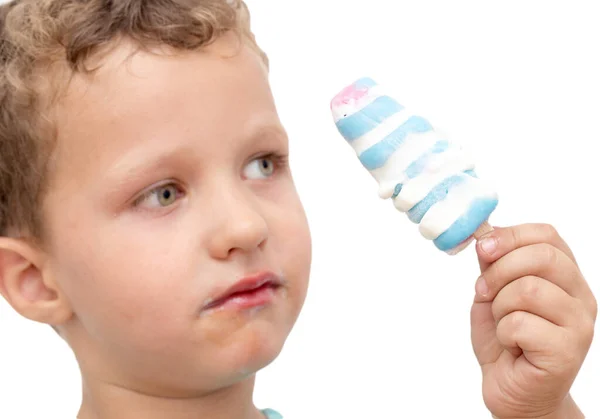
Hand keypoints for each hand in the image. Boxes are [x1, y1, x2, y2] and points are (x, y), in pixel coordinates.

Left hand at [470, 224, 596, 417]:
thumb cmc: (506, 341)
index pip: (547, 235)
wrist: (512, 390)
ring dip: (500, 306)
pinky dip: (504, 332)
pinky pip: (521, 323)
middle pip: (543, 256)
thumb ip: (492, 265)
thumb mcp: (493, 294)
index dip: (510, 236)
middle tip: (483, 291)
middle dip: (499, 270)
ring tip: (503, 324)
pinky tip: (512, 345)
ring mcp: (578, 325)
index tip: (482, 249)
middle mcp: (580, 296)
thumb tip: (485, 236)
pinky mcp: (567, 352)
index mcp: (565, 276)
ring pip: (530, 289)